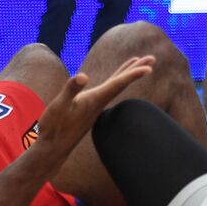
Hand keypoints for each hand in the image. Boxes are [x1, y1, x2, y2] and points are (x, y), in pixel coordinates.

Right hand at [31, 57, 154, 158]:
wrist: (54, 148)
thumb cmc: (55, 127)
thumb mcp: (59, 105)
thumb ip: (71, 90)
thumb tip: (82, 76)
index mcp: (95, 99)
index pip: (118, 83)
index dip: (133, 74)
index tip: (149, 68)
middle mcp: (100, 101)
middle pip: (122, 82)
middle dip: (137, 69)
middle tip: (153, 57)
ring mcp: (96, 104)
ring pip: (116, 85)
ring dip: (128, 72)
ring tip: (138, 60)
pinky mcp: (91, 107)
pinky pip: (108, 89)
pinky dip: (115, 80)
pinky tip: (116, 79)